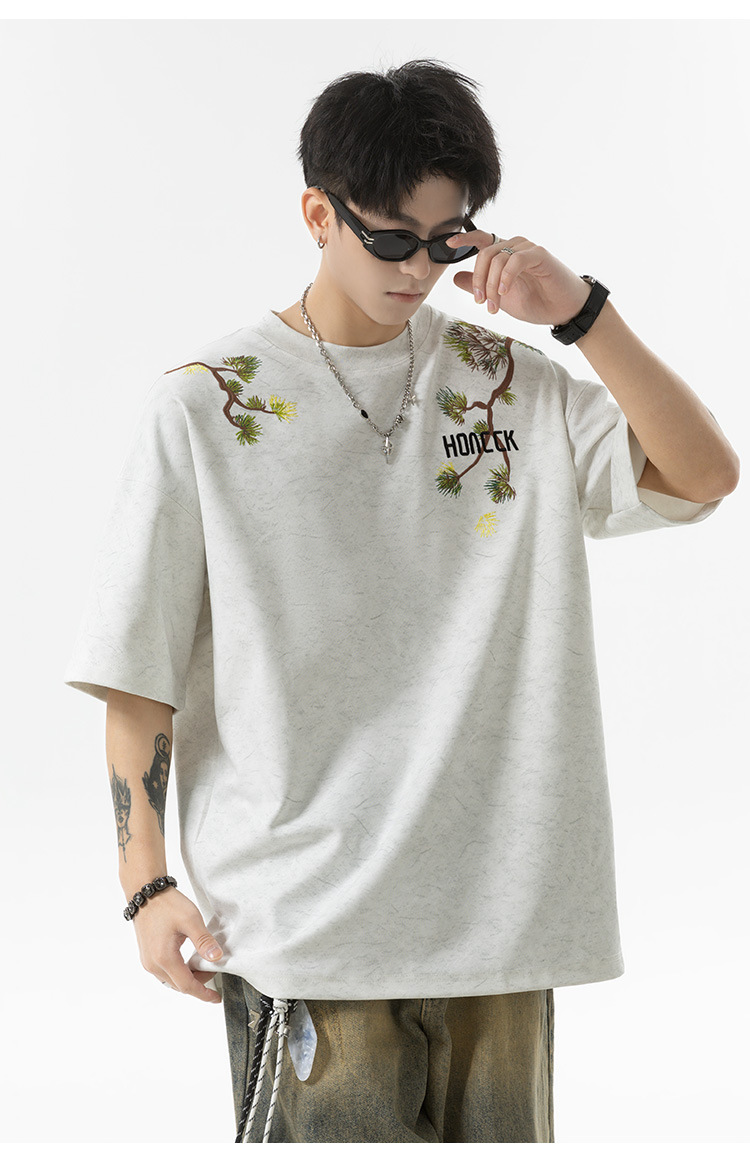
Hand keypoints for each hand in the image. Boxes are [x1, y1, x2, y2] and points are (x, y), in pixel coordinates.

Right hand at [131, 887, 223, 1002]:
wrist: (145, 893)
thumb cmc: (167, 904)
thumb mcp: (191, 919)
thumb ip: (204, 941)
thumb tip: (216, 958)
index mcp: (164, 958)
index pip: (187, 986)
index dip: (203, 993)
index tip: (216, 998)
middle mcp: (153, 964)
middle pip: (179, 985)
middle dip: (198, 984)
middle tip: (214, 974)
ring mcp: (148, 961)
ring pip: (171, 981)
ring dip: (188, 978)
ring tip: (203, 968)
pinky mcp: (147, 956)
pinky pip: (165, 973)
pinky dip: (179, 972)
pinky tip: (189, 963)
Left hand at [446, 230, 590, 326]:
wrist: (564, 311)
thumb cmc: (537, 302)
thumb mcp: (501, 298)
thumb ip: (480, 286)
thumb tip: (456, 278)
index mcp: (504, 255)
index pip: (481, 240)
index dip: (464, 240)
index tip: (448, 244)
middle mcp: (515, 247)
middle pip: (484, 254)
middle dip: (479, 281)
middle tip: (481, 302)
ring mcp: (527, 249)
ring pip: (497, 260)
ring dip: (492, 286)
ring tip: (495, 306)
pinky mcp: (539, 255)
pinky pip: (515, 260)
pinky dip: (506, 277)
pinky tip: (506, 292)